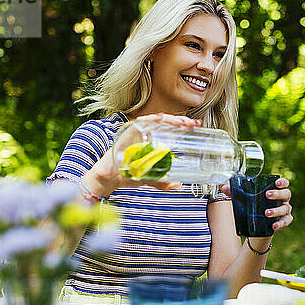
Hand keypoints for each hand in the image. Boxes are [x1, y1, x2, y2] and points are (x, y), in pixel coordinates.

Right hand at [81, 113, 201, 195]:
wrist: (108, 179)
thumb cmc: (127, 174)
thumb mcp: (149, 178)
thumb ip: (163, 182)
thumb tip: (178, 186)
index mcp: (151, 141)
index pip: (169, 129)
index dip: (182, 126)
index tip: (195, 125)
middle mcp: (145, 134)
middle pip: (164, 122)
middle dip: (180, 121)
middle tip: (192, 123)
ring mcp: (136, 132)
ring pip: (154, 120)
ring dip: (168, 119)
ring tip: (180, 121)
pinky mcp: (127, 133)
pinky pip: (138, 123)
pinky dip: (149, 120)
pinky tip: (159, 119)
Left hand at [220, 177, 292, 231]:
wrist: (257, 227)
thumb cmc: (253, 208)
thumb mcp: (244, 200)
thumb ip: (235, 192)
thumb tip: (222, 186)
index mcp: (275, 190)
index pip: (284, 184)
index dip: (282, 182)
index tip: (276, 183)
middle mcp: (283, 200)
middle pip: (286, 194)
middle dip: (277, 194)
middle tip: (266, 195)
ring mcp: (285, 210)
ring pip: (285, 209)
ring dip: (276, 210)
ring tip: (266, 213)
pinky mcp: (284, 221)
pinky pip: (285, 222)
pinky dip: (280, 224)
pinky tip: (273, 226)